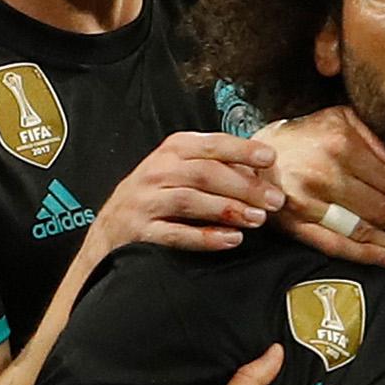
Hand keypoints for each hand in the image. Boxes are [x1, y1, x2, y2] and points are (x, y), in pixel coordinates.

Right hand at [81, 131, 282, 259]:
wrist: (109, 232)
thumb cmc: (156, 198)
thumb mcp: (180, 171)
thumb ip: (214, 167)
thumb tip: (261, 171)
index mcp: (171, 151)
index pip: (210, 145)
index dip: (241, 149)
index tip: (269, 158)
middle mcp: (156, 172)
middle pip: (205, 173)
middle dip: (244, 187)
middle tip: (275, 200)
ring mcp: (146, 201)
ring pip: (191, 201)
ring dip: (228, 209)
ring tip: (258, 219)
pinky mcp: (140, 231)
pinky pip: (176, 234)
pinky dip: (206, 237)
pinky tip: (231, 240)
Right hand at [259, 107, 384, 265]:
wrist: (254, 160)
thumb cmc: (304, 138)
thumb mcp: (338, 118)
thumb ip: (373, 135)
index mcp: (342, 144)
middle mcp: (327, 173)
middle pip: (384, 209)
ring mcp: (310, 202)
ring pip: (364, 229)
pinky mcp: (296, 224)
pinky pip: (335, 244)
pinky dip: (364, 254)